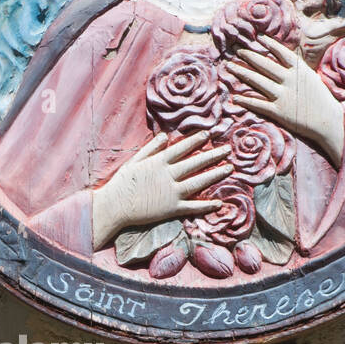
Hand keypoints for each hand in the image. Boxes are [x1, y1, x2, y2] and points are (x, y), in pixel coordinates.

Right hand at [92, 131, 232, 249]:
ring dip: (215, 174)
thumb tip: (165, 136)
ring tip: (229, 169)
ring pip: (198, 181)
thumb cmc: (122, 183)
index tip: (208, 135)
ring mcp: (171, 192)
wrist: (115, 205)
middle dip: (213, 155)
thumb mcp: (134, 161)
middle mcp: (168, 174)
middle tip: (228, 150)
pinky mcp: (171, 208)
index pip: (181, 148)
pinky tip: (219, 203)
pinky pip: (192, 206)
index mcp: (159, 162)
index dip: (195, 141)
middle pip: (195, 163)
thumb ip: (150, 148)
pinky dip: (206, 205)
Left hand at [226, 35, 344, 167]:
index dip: (269, 44)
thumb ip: (297, 71)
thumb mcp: (311, 79)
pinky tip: (236, 97)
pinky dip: (246, 100)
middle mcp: (289, 80)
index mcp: (299, 70)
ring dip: (242, 73)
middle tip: (238, 51)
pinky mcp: (278, 111)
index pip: (281, 52)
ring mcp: (283, 95)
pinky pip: (258, 103)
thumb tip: (285, 62)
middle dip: (249, 56)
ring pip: (257, 81)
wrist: (329, 121)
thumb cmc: (322, 100)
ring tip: (230, 67)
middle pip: (264, 64)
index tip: (258, 38)